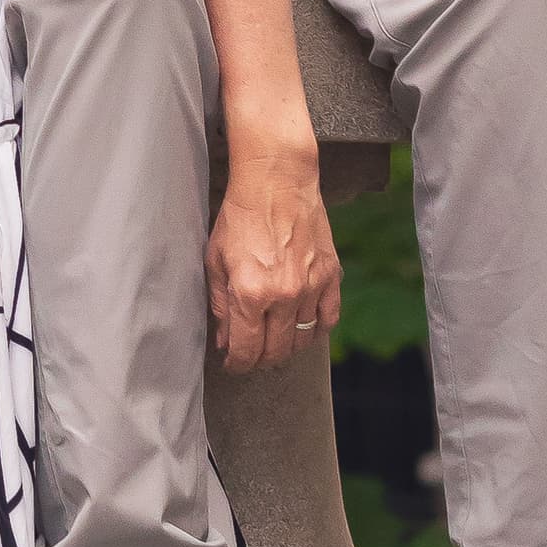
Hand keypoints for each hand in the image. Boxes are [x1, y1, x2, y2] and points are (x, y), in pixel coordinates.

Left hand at [207, 130, 342, 372]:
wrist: (277, 182)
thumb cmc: (241, 216)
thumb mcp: (215, 259)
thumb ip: (220, 305)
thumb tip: (226, 341)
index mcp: (250, 292)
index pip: (246, 349)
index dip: (238, 364)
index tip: (234, 365)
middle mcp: (283, 295)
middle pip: (276, 351)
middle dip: (260, 360)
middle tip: (251, 356)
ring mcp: (311, 287)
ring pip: (304, 339)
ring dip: (287, 348)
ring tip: (274, 341)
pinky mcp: (331, 276)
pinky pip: (329, 318)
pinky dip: (316, 329)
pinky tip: (303, 327)